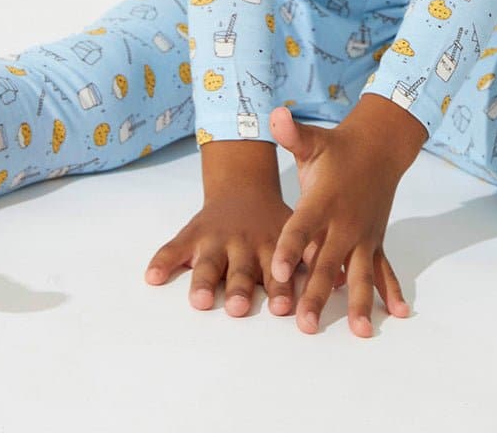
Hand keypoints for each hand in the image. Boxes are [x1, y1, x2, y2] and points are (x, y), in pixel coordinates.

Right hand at [145, 185, 331, 317]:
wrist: (242, 189)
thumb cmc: (272, 220)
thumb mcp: (295, 224)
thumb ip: (312, 254)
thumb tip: (345, 281)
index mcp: (271, 242)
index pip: (278, 269)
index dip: (281, 287)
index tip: (285, 307)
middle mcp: (242, 244)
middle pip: (242, 272)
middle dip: (242, 291)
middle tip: (242, 309)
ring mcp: (216, 241)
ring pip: (208, 265)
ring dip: (204, 283)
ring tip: (200, 301)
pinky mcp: (193, 238)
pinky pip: (174, 249)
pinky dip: (162, 260)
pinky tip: (151, 275)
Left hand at [269, 105, 410, 336]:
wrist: (379, 148)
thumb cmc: (337, 148)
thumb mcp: (313, 140)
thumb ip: (293, 134)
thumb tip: (275, 114)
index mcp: (323, 199)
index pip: (302, 226)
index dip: (291, 248)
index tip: (279, 273)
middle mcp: (345, 221)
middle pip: (327, 262)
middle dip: (317, 294)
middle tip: (305, 324)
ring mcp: (363, 235)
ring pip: (360, 274)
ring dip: (359, 303)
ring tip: (359, 332)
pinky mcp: (375, 241)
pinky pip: (384, 270)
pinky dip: (392, 291)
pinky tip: (399, 313)